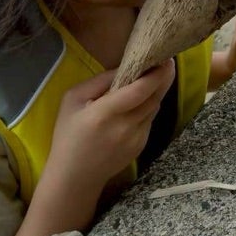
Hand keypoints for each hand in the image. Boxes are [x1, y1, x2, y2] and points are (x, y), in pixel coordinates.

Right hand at [48, 60, 175, 185]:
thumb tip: (124, 68)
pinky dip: (149, 107)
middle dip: (163, 78)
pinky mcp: (141, 146)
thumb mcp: (72, 100)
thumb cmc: (68, 134)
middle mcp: (124, 127)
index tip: (166, 59)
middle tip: (168, 61)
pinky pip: (149, 120)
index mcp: (104, 114)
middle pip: (153, 98)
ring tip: (155, 76)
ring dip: (157, 92)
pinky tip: (141, 101)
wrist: (75, 177)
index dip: (155, 75)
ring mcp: (136, 139)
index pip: (139, 91)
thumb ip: (99, 82)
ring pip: (154, 108)